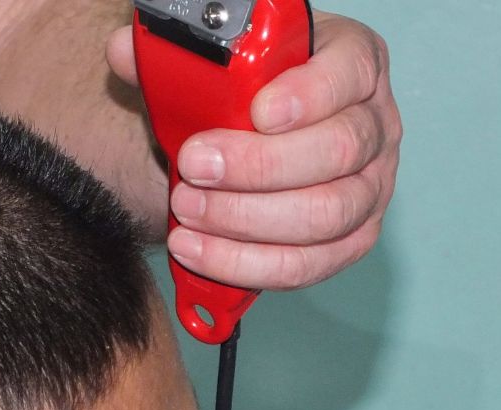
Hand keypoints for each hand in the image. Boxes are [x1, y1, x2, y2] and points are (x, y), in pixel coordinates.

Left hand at [108, 11, 399, 290]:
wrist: (251, 142)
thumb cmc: (244, 97)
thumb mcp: (217, 68)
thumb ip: (176, 59)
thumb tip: (125, 52)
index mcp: (354, 63)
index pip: (347, 74)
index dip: (307, 95)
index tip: (256, 112)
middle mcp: (376, 125)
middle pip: (337, 152)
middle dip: (258, 167)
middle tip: (194, 167)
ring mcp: (370, 189)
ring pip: (325, 215)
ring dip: (245, 220)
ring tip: (187, 210)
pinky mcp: (351, 242)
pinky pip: (308, 265)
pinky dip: (247, 264)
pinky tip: (199, 250)